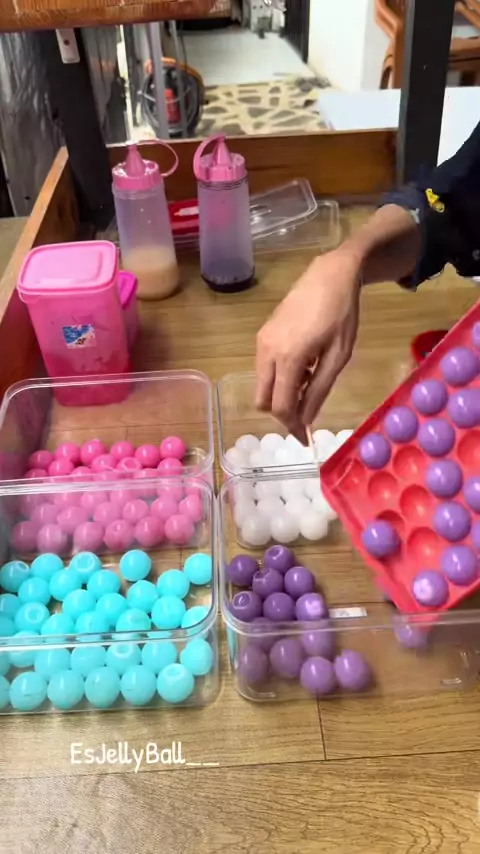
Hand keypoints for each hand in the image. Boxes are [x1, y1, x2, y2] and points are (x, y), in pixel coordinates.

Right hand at [255, 246, 361, 439]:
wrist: (329, 274)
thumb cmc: (341, 314)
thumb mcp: (338, 356)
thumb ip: (319, 390)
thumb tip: (306, 420)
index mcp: (288, 358)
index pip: (280, 406)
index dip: (291, 426)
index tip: (304, 439)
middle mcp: (267, 352)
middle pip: (262, 400)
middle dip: (281, 414)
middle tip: (305, 416)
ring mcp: (261, 341)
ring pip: (262, 385)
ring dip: (281, 394)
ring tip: (309, 384)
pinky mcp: (262, 334)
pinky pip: (264, 368)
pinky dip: (279, 379)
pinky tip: (302, 367)